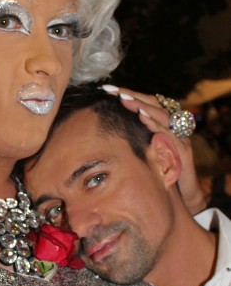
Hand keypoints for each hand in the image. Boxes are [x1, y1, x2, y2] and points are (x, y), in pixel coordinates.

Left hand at [101, 85, 206, 213]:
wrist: (181, 196)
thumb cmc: (158, 173)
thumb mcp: (142, 154)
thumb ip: (131, 141)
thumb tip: (102, 134)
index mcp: (163, 125)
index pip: (146, 103)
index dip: (130, 94)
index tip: (109, 89)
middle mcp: (173, 128)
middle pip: (155, 104)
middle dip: (133, 96)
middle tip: (114, 91)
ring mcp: (179, 138)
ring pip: (163, 116)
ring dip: (142, 106)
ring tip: (125, 99)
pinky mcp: (183, 152)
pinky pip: (169, 134)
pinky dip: (156, 124)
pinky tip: (142, 118)